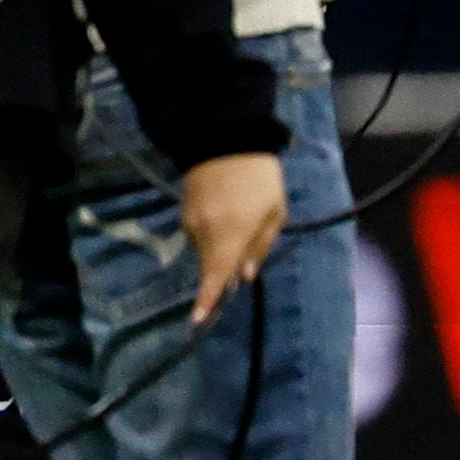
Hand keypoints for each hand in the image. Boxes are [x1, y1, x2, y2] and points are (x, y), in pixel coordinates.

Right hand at [181, 149, 287, 326]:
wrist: (226, 140)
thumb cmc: (260, 179)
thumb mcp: (275, 213)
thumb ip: (260, 246)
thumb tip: (245, 274)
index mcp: (230, 236)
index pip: (216, 276)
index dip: (207, 299)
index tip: (197, 320)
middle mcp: (204, 233)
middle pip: (211, 264)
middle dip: (225, 268)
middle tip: (248, 252)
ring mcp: (191, 221)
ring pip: (205, 248)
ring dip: (220, 248)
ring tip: (241, 223)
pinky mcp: (185, 210)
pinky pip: (199, 233)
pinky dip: (212, 234)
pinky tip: (225, 215)